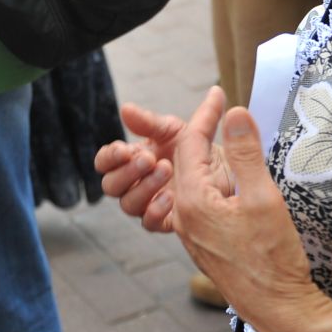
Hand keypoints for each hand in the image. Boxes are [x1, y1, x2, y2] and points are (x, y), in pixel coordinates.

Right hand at [95, 100, 226, 233]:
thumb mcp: (173, 129)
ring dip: (143, 187)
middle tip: (149, 159)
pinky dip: (155, 211)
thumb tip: (125, 108)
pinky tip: (170, 197)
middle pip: (111, 185)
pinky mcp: (166, 220)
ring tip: (166, 170)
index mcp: (132, 158)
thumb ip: (149, 121)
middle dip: (127, 172)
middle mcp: (135, 183)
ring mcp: (148, 202)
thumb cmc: (195, 145)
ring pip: (128, 204)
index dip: (109, 158)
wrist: (226, 168)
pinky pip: (149, 223)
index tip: (124, 150)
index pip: (105, 162)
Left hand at [171, 88, 329, 331]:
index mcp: (192, 200)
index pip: (189, 143)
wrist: (278, 309)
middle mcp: (182, 215)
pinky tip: (229, 177)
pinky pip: (198, 200)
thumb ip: (246, 154)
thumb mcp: (263, 198)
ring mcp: (190, 231)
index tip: (218, 91)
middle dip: (201, 131)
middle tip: (220, 108)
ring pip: (191, 181)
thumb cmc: (272, 257)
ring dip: (206, 156)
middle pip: (185, 160)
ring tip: (224, 136)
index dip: (205, 114)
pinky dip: (210, 179)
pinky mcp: (203, 242)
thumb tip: (234, 114)